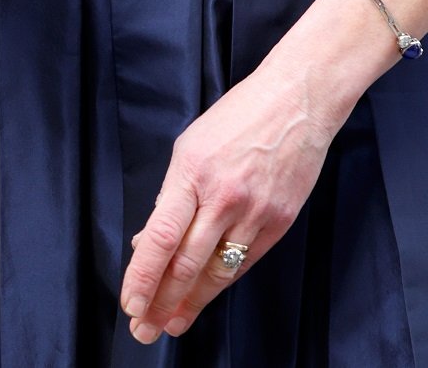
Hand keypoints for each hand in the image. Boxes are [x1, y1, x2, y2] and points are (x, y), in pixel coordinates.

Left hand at [119, 52, 339, 344]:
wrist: (297, 100)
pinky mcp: (279, 221)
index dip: (143, 276)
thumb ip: (172, 194)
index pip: (162, 236)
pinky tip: (205, 296)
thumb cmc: (240, 115)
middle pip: (186, 263)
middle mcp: (223, 195)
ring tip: (171, 323)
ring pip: (216, 272)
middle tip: (143, 328)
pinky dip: (221, 283)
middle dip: (161, 302)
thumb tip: (151, 240)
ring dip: (190, 303)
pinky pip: (244, 262)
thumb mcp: (191, 145)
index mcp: (193, 170)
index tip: (130, 303)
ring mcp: (254, 211)